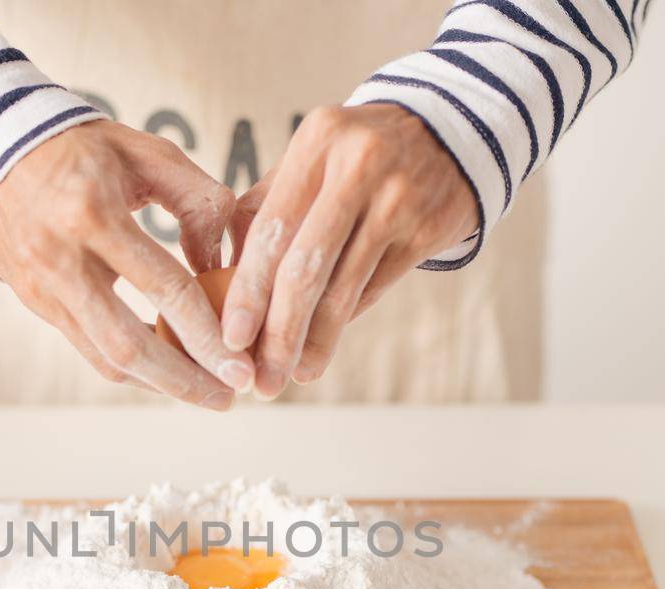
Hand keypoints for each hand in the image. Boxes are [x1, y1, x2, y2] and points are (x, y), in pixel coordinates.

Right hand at [0, 120, 251, 408]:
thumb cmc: (82, 150)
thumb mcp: (145, 152)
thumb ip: (198, 199)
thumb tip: (224, 265)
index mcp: (93, 213)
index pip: (164, 287)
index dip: (207, 333)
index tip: (242, 363)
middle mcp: (62, 258)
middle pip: (130, 344)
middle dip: (186, 380)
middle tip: (230, 397)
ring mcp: (44, 288)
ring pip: (108, 359)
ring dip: (162, 385)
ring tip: (207, 394)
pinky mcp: (37, 305)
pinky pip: (91, 351)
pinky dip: (135, 370)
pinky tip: (170, 373)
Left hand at [223, 104, 479, 398]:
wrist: (449, 134)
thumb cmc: (355, 158)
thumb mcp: (311, 160)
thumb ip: (263, 208)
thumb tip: (215, 276)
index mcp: (317, 142)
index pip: (271, 229)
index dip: (247, 291)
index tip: (230, 338)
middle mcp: (358, 165)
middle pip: (305, 266)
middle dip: (278, 331)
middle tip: (262, 378)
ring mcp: (398, 198)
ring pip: (343, 287)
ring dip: (312, 342)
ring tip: (291, 376)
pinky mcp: (428, 229)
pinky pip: (374, 288)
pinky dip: (344, 324)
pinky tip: (322, 348)